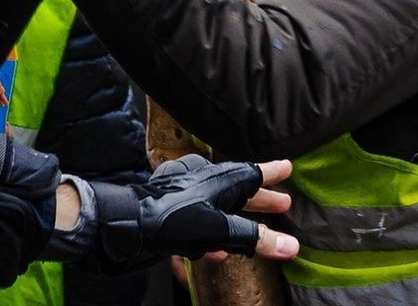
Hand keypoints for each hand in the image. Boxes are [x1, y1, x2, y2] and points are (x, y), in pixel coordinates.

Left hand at [82, 156, 297, 271]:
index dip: (270, 173)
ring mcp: (183, 197)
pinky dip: (212, 233)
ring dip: (238, 217)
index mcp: (216, 178)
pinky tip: (217, 250)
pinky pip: (197, 223)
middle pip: (237, 190)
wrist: (124, 224)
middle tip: (284, 202)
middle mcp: (201, 183)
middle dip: (260, 199)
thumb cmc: (172, 218)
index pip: (251, 173)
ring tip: (255, 226)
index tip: (288, 167)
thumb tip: (292, 246)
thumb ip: (254, 238)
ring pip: (218, 206)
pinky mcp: (168, 215)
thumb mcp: (218, 229)